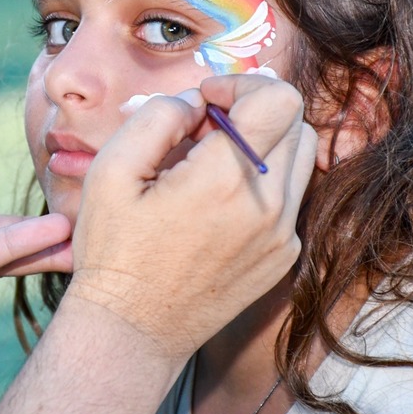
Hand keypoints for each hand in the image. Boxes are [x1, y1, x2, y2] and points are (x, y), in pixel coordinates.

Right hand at [67, 75, 315, 359]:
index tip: (205, 100)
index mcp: (225, 180)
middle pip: (295, 121)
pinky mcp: (283, 257)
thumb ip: (157, 117)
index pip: (278, 98)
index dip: (240, 83)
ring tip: (213, 162)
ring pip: (301, 157)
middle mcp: (268, 207)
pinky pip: (291, 197)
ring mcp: (283, 236)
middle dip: (251, 111)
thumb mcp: (110, 170)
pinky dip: (264, 182)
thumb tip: (196, 102)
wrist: (133, 329)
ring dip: (264, 143)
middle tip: (204, 131)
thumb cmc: (114, 251)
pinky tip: (218, 201)